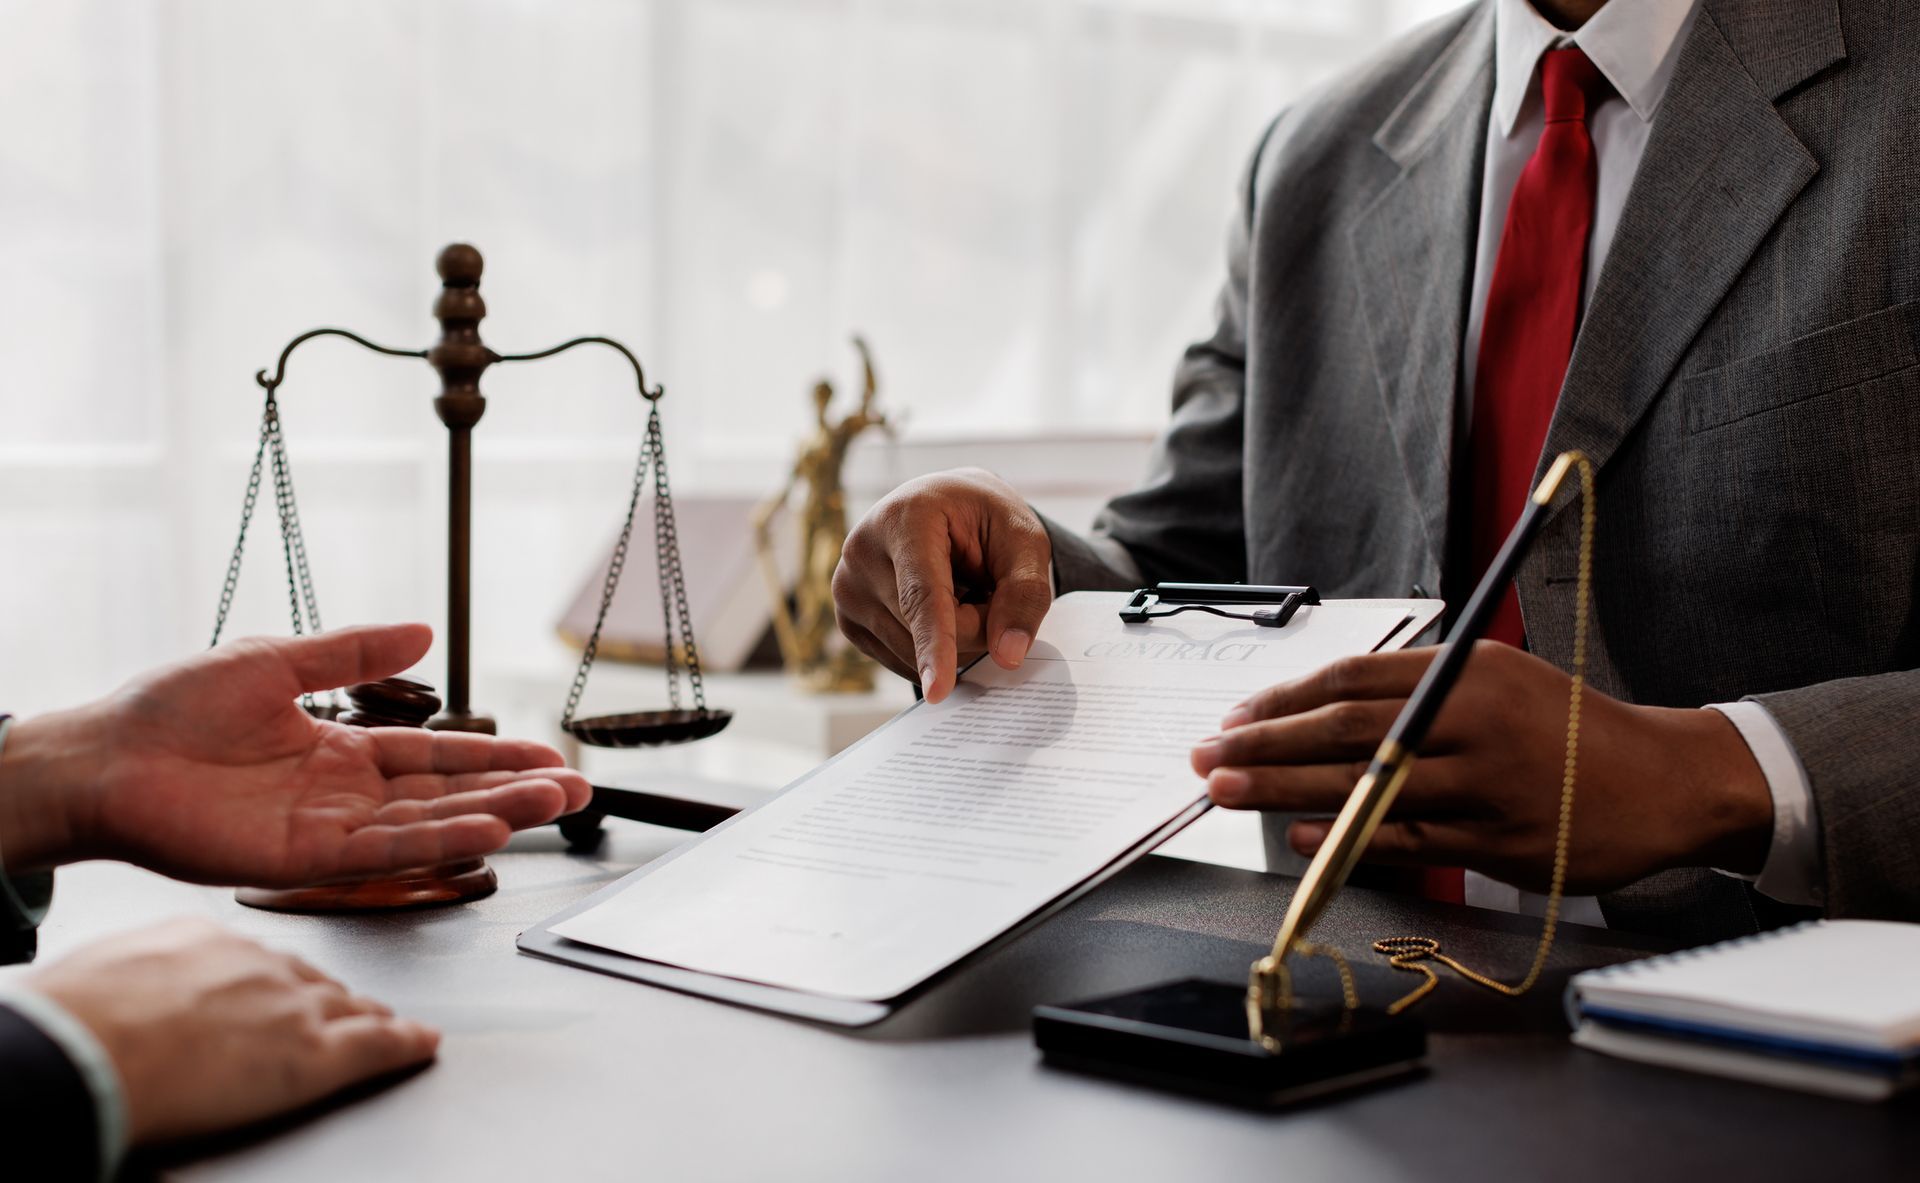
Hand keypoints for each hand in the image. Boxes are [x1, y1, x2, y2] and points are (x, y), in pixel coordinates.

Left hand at [0, 623, 591, 883]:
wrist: (104, 755)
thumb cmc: (172, 708)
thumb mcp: (276, 659)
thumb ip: (352, 652)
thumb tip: (427, 631)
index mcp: (341, 752)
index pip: (436, 759)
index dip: (494, 758)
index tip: (550, 757)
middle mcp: (344, 797)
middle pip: (449, 797)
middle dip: (516, 792)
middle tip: (578, 790)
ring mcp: (327, 831)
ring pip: (429, 825)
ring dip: (494, 815)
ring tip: (553, 804)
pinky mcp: (302, 858)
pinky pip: (383, 852)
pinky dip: (437, 843)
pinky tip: (486, 831)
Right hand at [25, 919, 437, 1144]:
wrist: (91, 1048)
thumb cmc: (81, 1016)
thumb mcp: (109, 970)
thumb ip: (144, 972)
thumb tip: (134, 986)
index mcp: (210, 940)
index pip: (262, 959)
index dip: (278, 980)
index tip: (278, 989)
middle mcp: (264, 966)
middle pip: (315, 981)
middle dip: (328, 997)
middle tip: (339, 1011)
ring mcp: (297, 1008)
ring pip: (350, 1008)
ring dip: (367, 1018)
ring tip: (383, 1024)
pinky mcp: (317, 1056)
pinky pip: (379, 1046)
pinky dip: (407, 1045)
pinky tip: (424, 1044)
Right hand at [833, 467, 1051, 702]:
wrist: (946, 506)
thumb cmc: (986, 519)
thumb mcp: (1025, 540)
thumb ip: (1025, 594)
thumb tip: (1008, 656)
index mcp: (905, 519)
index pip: (922, 595)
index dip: (935, 645)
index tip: (938, 691)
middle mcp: (861, 551)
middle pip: (927, 630)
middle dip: (975, 627)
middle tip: (988, 586)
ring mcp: (847, 589)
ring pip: (913, 653)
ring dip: (955, 641)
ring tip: (958, 590)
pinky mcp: (848, 620)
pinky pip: (902, 662)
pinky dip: (931, 650)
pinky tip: (935, 609)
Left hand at [1189, 643, 1774, 893]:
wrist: (1661, 781)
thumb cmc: (1563, 730)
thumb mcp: (1497, 681)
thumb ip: (1419, 689)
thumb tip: (1317, 712)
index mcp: (1469, 670)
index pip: (1354, 680)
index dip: (1285, 700)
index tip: (1236, 718)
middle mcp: (1475, 719)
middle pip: (1346, 730)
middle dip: (1266, 744)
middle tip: (1209, 757)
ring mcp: (1489, 784)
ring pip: (1368, 786)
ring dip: (1287, 791)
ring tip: (1231, 792)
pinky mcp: (1502, 841)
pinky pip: (1408, 841)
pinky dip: (1349, 838)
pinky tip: (1302, 836)